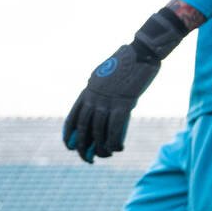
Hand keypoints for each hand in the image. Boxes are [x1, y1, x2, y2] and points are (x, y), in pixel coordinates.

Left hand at [63, 7, 186, 163]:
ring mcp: (108, 101)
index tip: (71, 147)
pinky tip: (118, 148)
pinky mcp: (123, 103)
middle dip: (84, 148)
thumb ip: (101, 92)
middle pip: (84, 129)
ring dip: (102, 148)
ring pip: (99, 132)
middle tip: (88, 159)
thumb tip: (101, 108)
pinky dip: (115, 142)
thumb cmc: (128, 62)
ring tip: (107, 155)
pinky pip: (115, 129)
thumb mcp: (106, 76)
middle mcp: (94, 98)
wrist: (142, 52)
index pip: (72, 118)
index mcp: (88, 91)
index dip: (70, 135)